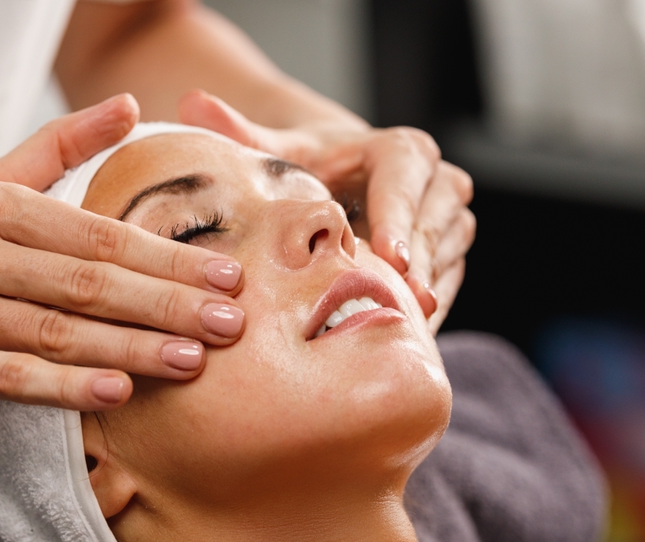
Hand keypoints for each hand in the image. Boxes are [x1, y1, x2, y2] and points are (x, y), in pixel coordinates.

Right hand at [0, 95, 245, 409]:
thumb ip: (58, 145)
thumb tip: (130, 104)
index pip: (96, 233)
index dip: (165, 257)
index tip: (225, 276)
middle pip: (86, 283)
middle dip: (166, 306)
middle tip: (230, 324)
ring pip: (52, 332)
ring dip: (129, 349)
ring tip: (193, 361)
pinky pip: (2, 377)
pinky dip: (60, 388)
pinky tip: (114, 394)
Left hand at [178, 90, 474, 332]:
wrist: (346, 181)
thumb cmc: (314, 167)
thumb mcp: (283, 154)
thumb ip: (244, 134)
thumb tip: (193, 105)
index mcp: (400, 151)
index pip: (406, 180)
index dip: (399, 217)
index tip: (389, 257)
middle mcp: (437, 181)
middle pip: (434, 222)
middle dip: (418, 264)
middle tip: (398, 303)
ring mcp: (450, 219)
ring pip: (448, 254)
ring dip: (426, 288)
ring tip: (400, 323)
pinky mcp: (451, 252)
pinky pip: (449, 281)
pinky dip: (427, 307)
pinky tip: (401, 332)